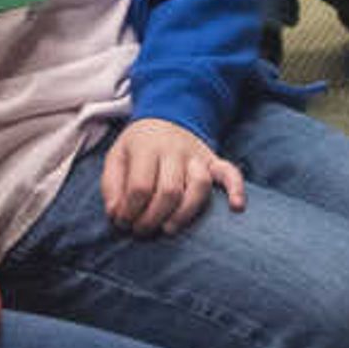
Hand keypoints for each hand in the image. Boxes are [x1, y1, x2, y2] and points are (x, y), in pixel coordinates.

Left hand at [99, 118, 245, 237]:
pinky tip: (237, 207)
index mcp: (147, 147)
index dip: (130, 211)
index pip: (140, 186)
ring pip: (199, 187)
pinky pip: (230, 173)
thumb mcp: (116, 156)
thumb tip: (116, 214)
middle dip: (153, 217)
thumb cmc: (139, 146)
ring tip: (168, 229)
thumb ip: (111, 185)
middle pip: (169, 191)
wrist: (167, 117)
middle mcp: (175, 151)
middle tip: (142, 230)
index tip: (123, 222)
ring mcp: (197, 156)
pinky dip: (236, 189)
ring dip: (183, 214)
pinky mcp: (213, 161)